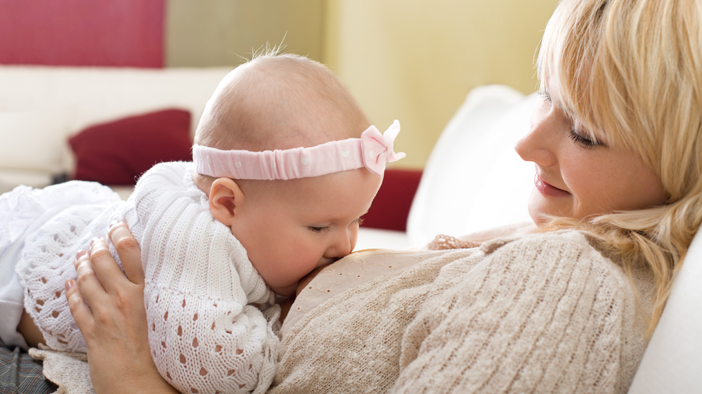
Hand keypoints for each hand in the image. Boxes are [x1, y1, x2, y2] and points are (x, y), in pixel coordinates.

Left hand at [65, 222, 176, 393]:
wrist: (142, 384)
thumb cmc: (163, 354)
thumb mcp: (168, 316)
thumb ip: (160, 295)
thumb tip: (161, 278)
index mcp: (147, 292)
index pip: (131, 251)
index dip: (121, 233)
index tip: (117, 224)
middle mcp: (124, 298)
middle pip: (103, 261)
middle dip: (97, 247)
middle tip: (96, 240)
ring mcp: (105, 314)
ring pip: (86, 280)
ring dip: (82, 265)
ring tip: (81, 256)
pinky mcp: (92, 330)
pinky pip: (76, 305)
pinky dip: (71, 292)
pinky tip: (70, 284)